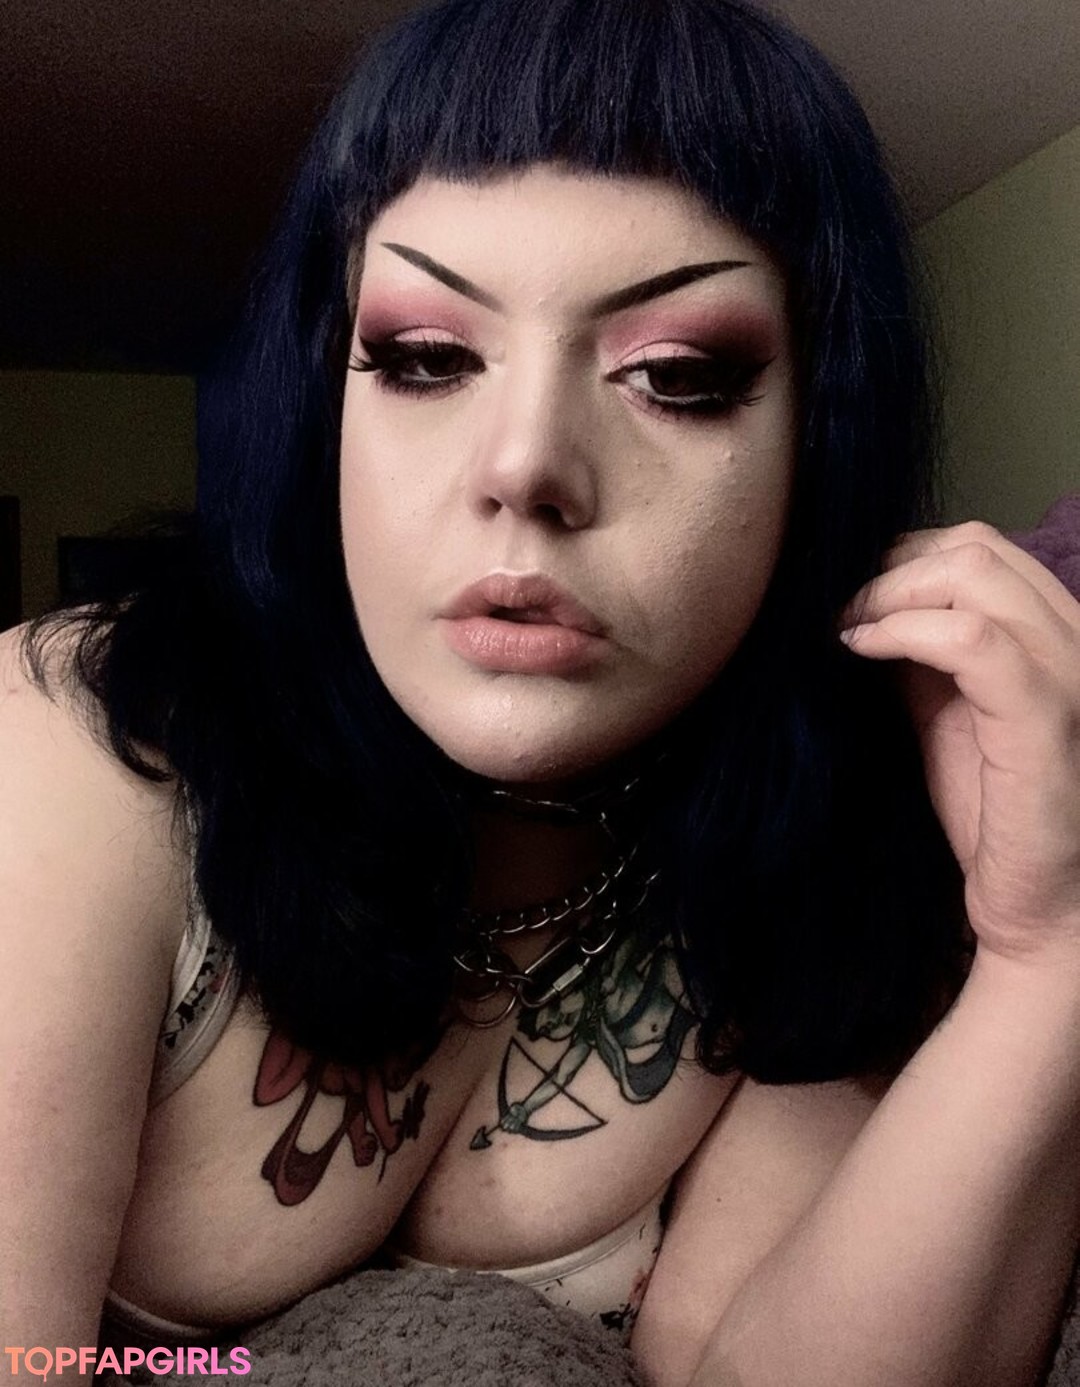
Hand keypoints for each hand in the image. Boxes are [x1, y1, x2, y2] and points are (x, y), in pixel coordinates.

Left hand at [841, 521, 1079, 965]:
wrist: (1043, 910)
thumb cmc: (996, 817)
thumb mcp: (948, 713)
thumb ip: (923, 655)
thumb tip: (864, 605)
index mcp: (1056, 634)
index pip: (982, 548)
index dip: (904, 557)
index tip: (853, 594)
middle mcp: (1077, 641)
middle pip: (977, 547)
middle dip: (891, 567)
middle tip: (840, 610)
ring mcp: (1069, 676)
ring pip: (975, 576)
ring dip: (889, 592)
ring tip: (846, 628)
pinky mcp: (1046, 720)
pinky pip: (972, 640)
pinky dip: (902, 630)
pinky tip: (859, 648)